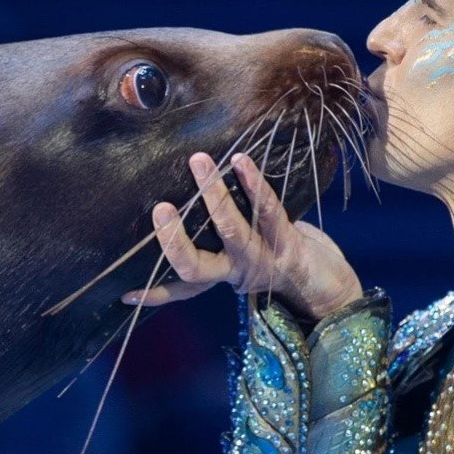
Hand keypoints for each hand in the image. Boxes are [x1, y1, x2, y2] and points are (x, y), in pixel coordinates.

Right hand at [125, 151, 363, 322]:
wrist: (327, 285)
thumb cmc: (272, 257)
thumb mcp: (237, 256)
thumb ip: (210, 241)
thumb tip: (169, 203)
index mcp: (219, 277)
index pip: (181, 288)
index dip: (154, 293)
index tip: (126, 293)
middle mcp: (235, 273)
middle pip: (196, 267)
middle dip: (175, 241)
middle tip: (159, 210)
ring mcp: (261, 258)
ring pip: (232, 232)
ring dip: (214, 196)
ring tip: (198, 162)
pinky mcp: (288, 241)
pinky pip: (268, 209)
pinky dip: (253, 183)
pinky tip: (240, 160)